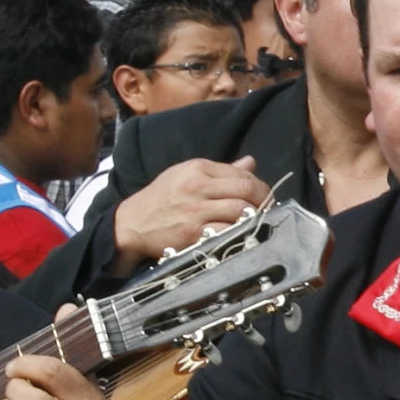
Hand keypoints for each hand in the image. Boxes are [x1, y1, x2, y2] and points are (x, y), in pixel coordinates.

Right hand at [108, 157, 268, 274]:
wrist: (132, 223)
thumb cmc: (161, 199)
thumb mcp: (186, 175)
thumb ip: (220, 171)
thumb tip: (250, 163)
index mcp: (197, 168)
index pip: (241, 174)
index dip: (260, 186)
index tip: (264, 196)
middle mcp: (197, 186)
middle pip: (246, 190)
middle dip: (263, 202)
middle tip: (267, 211)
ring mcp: (196, 211)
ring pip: (240, 211)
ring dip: (254, 219)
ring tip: (256, 223)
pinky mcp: (193, 234)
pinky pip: (227, 232)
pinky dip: (239, 234)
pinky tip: (241, 235)